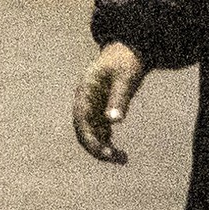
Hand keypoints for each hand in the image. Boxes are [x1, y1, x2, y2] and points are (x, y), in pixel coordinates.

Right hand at [72, 42, 146, 164]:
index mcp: (85, 89)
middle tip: (115, 158)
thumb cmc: (125, 61)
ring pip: (90, 131)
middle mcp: (84, 99)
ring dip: (102, 146)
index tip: (104, 152)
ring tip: (121, 158)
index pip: (81, 119)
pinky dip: (105, 140)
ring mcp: (90, 104)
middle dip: (96, 146)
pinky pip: (97, 128)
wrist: (127, 50)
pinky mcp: (98, 107)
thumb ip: (119, 98)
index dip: (89, 137)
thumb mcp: (125, 78)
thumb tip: (113, 121)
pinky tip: (117, 150)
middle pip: (83, 128)